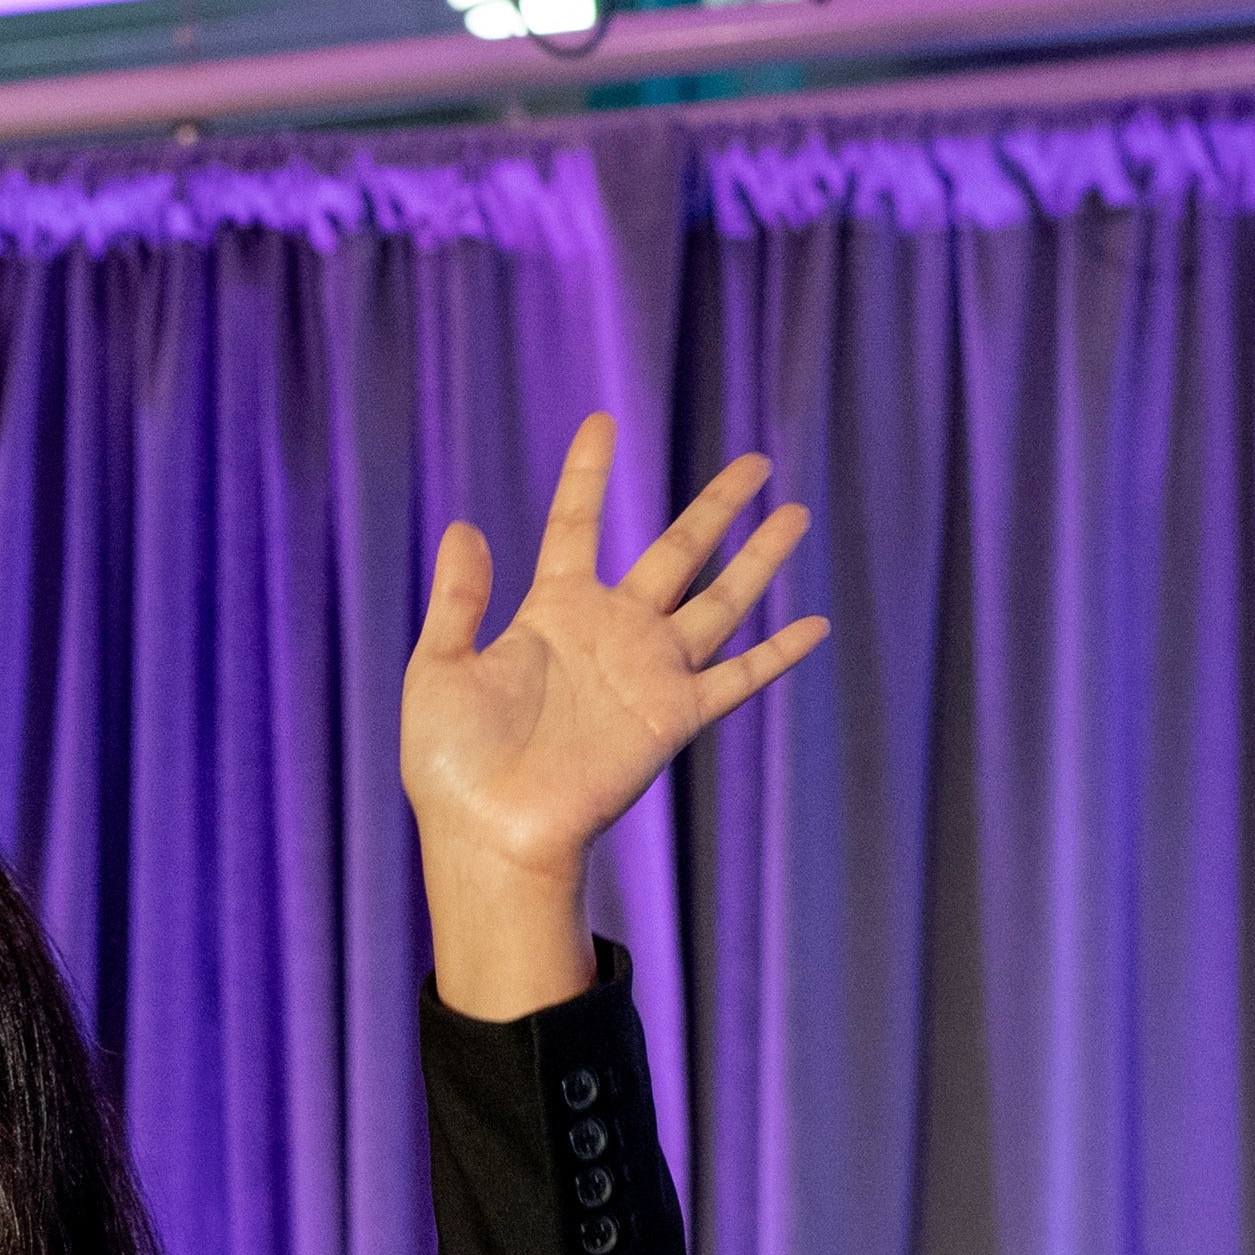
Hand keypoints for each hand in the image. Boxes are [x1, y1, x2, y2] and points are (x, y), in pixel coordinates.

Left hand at [403, 413, 826, 1015]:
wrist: (488, 833)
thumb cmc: (451, 765)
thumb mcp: (437, 669)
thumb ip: (459, 599)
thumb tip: (466, 526)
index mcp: (551, 615)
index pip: (575, 526)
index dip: (587, 474)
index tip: (601, 421)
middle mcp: (610, 634)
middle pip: (676, 551)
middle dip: (715, 507)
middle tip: (757, 462)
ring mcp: (647, 673)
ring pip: (720, 599)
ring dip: (759, 559)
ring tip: (794, 514)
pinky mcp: (673, 716)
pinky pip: (738, 677)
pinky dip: (778, 653)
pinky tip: (816, 624)